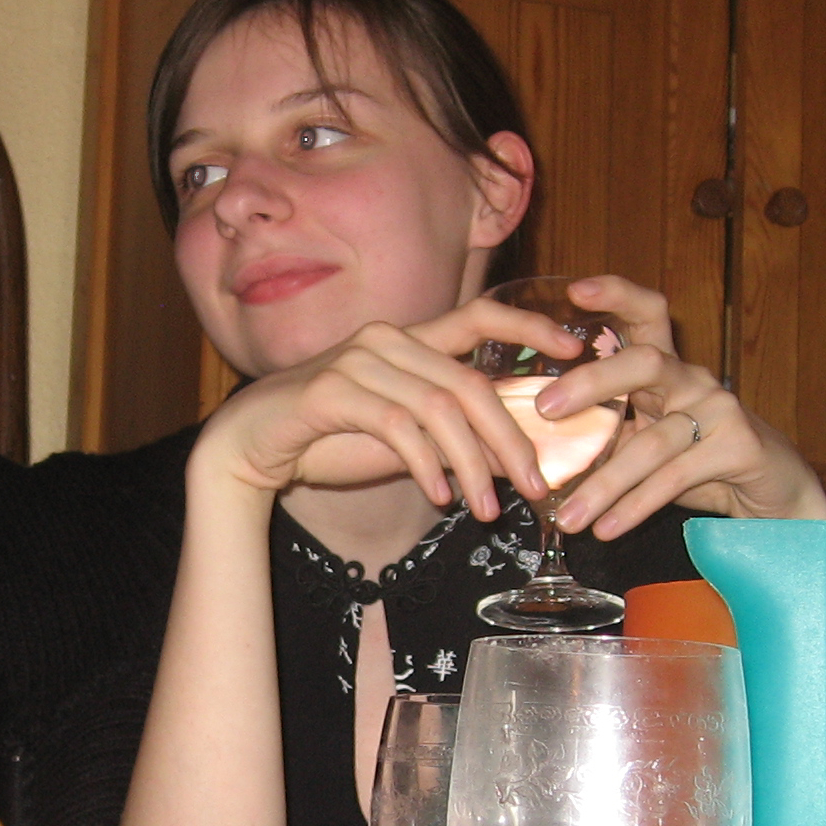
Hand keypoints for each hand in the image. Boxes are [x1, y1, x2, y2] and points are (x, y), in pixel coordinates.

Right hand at [194, 304, 588, 519]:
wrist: (249, 447)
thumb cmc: (326, 440)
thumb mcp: (402, 439)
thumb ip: (450, 438)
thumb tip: (512, 460)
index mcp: (409, 339)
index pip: (480, 316)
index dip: (531, 328)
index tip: (576, 349)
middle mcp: (388, 339)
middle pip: (470, 382)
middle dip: (511, 438)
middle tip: (538, 484)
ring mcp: (357, 361)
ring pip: (439, 408)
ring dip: (472, 464)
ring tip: (488, 508)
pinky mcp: (330, 391)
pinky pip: (397, 427)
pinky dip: (425, 465)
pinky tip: (439, 497)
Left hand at [530, 274, 825, 534]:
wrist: (774, 497)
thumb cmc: (701, 465)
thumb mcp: (647, 444)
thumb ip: (605, 436)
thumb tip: (536, 449)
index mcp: (667, 370)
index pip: (647, 315)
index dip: (616, 295)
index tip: (575, 290)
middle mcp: (693, 380)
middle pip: (644, 361)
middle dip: (593, 381)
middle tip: (546, 408)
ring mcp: (719, 410)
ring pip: (653, 442)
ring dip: (605, 483)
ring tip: (569, 517)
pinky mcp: (738, 447)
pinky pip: (675, 477)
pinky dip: (636, 506)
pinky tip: (606, 528)